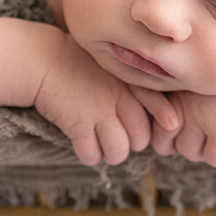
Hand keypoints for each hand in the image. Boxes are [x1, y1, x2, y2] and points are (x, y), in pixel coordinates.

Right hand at [34, 35, 176, 165]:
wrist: (43, 59)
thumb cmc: (79, 63)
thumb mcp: (109, 64)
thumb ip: (131, 80)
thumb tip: (159, 104)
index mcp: (126, 80)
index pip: (155, 99)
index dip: (165, 115)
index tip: (173, 124)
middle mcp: (116, 96)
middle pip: (140, 135)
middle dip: (133, 143)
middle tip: (122, 139)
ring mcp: (96, 110)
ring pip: (118, 150)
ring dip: (113, 154)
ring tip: (105, 148)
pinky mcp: (76, 123)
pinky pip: (91, 153)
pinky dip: (90, 156)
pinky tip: (86, 148)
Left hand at [150, 85, 215, 167]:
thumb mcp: (197, 83)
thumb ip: (177, 100)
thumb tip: (166, 128)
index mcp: (172, 93)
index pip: (154, 130)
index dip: (167, 136)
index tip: (186, 127)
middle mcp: (182, 106)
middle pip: (166, 146)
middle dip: (182, 145)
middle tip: (200, 134)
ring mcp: (201, 119)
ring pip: (190, 153)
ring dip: (203, 150)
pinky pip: (214, 159)